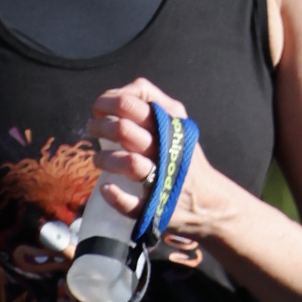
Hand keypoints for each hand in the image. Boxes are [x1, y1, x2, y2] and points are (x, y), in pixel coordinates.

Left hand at [88, 83, 199, 231]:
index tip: (99, 109)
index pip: (133, 102)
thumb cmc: (183, 158)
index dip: (108, 102)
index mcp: (170, 124)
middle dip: (101, 128)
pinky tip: (107, 189)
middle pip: (125, 131)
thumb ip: (152, 104)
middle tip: (93, 130)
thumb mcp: (177, 122)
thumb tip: (117, 96)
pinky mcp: (157, 206)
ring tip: (98, 159)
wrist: (209, 202)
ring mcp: (163, 177)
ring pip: (129, 163)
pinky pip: (132, 202)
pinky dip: (115, 196)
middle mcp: (167, 148)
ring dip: (106, 159)